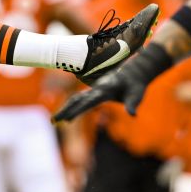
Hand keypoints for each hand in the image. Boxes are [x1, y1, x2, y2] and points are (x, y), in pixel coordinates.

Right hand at [53, 45, 170, 121]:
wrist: (136, 70)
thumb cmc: (137, 84)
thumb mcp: (137, 94)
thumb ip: (133, 104)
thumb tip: (133, 114)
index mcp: (106, 90)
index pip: (88, 102)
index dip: (77, 111)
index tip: (67, 119)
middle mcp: (97, 88)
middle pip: (77, 99)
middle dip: (64, 110)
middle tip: (53, 121)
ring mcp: (95, 89)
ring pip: (76, 98)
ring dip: (65, 108)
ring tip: (55, 120)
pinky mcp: (96, 90)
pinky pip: (81, 98)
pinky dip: (72, 106)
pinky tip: (67, 113)